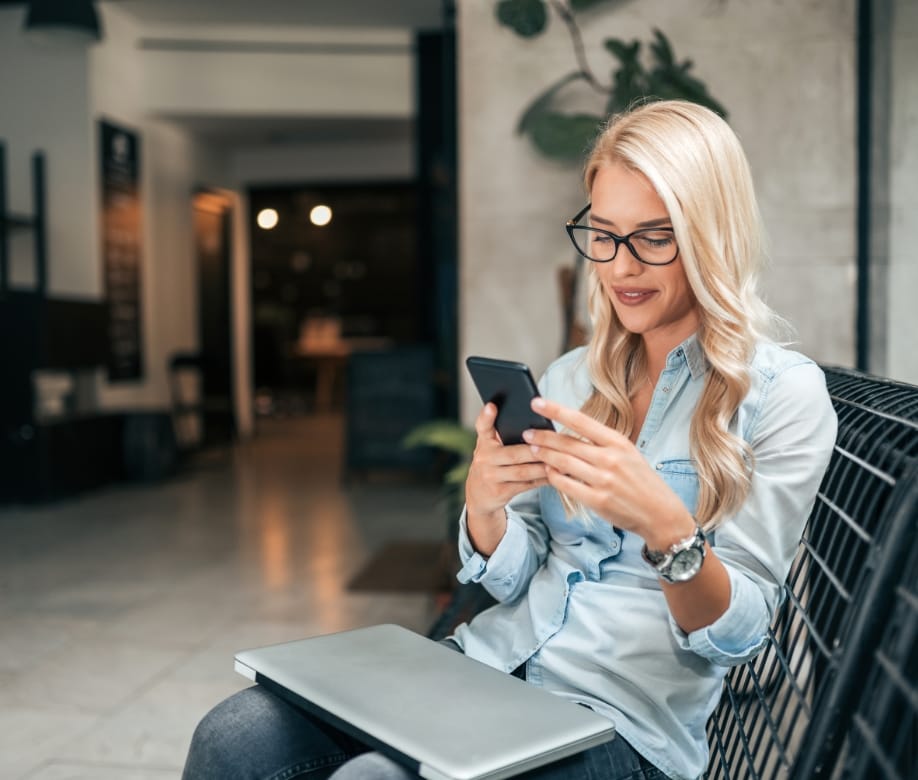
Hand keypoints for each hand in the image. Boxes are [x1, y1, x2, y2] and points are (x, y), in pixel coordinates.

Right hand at [465, 403, 548, 554]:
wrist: (478, 495)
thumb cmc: (491, 464)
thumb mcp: (490, 447)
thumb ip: (502, 434)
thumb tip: (535, 424)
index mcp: (484, 443)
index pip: (482, 426)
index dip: (486, 416)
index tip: (492, 406)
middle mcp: (484, 459)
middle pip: (514, 453)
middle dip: (536, 450)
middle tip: (555, 444)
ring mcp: (490, 477)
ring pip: (522, 471)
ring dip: (543, 466)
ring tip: (561, 461)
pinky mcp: (500, 492)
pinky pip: (526, 485)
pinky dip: (542, 480)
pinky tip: (555, 475)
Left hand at [523, 397, 693, 548]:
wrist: (660, 513)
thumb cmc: (641, 481)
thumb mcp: (628, 453)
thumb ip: (601, 443)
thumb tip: (571, 432)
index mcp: (617, 442)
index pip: (580, 420)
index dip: (555, 409)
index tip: (537, 402)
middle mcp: (610, 458)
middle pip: (566, 443)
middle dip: (542, 436)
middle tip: (526, 432)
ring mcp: (603, 480)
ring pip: (563, 463)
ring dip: (544, 455)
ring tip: (532, 450)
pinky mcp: (597, 500)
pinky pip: (566, 485)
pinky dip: (553, 477)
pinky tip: (547, 472)